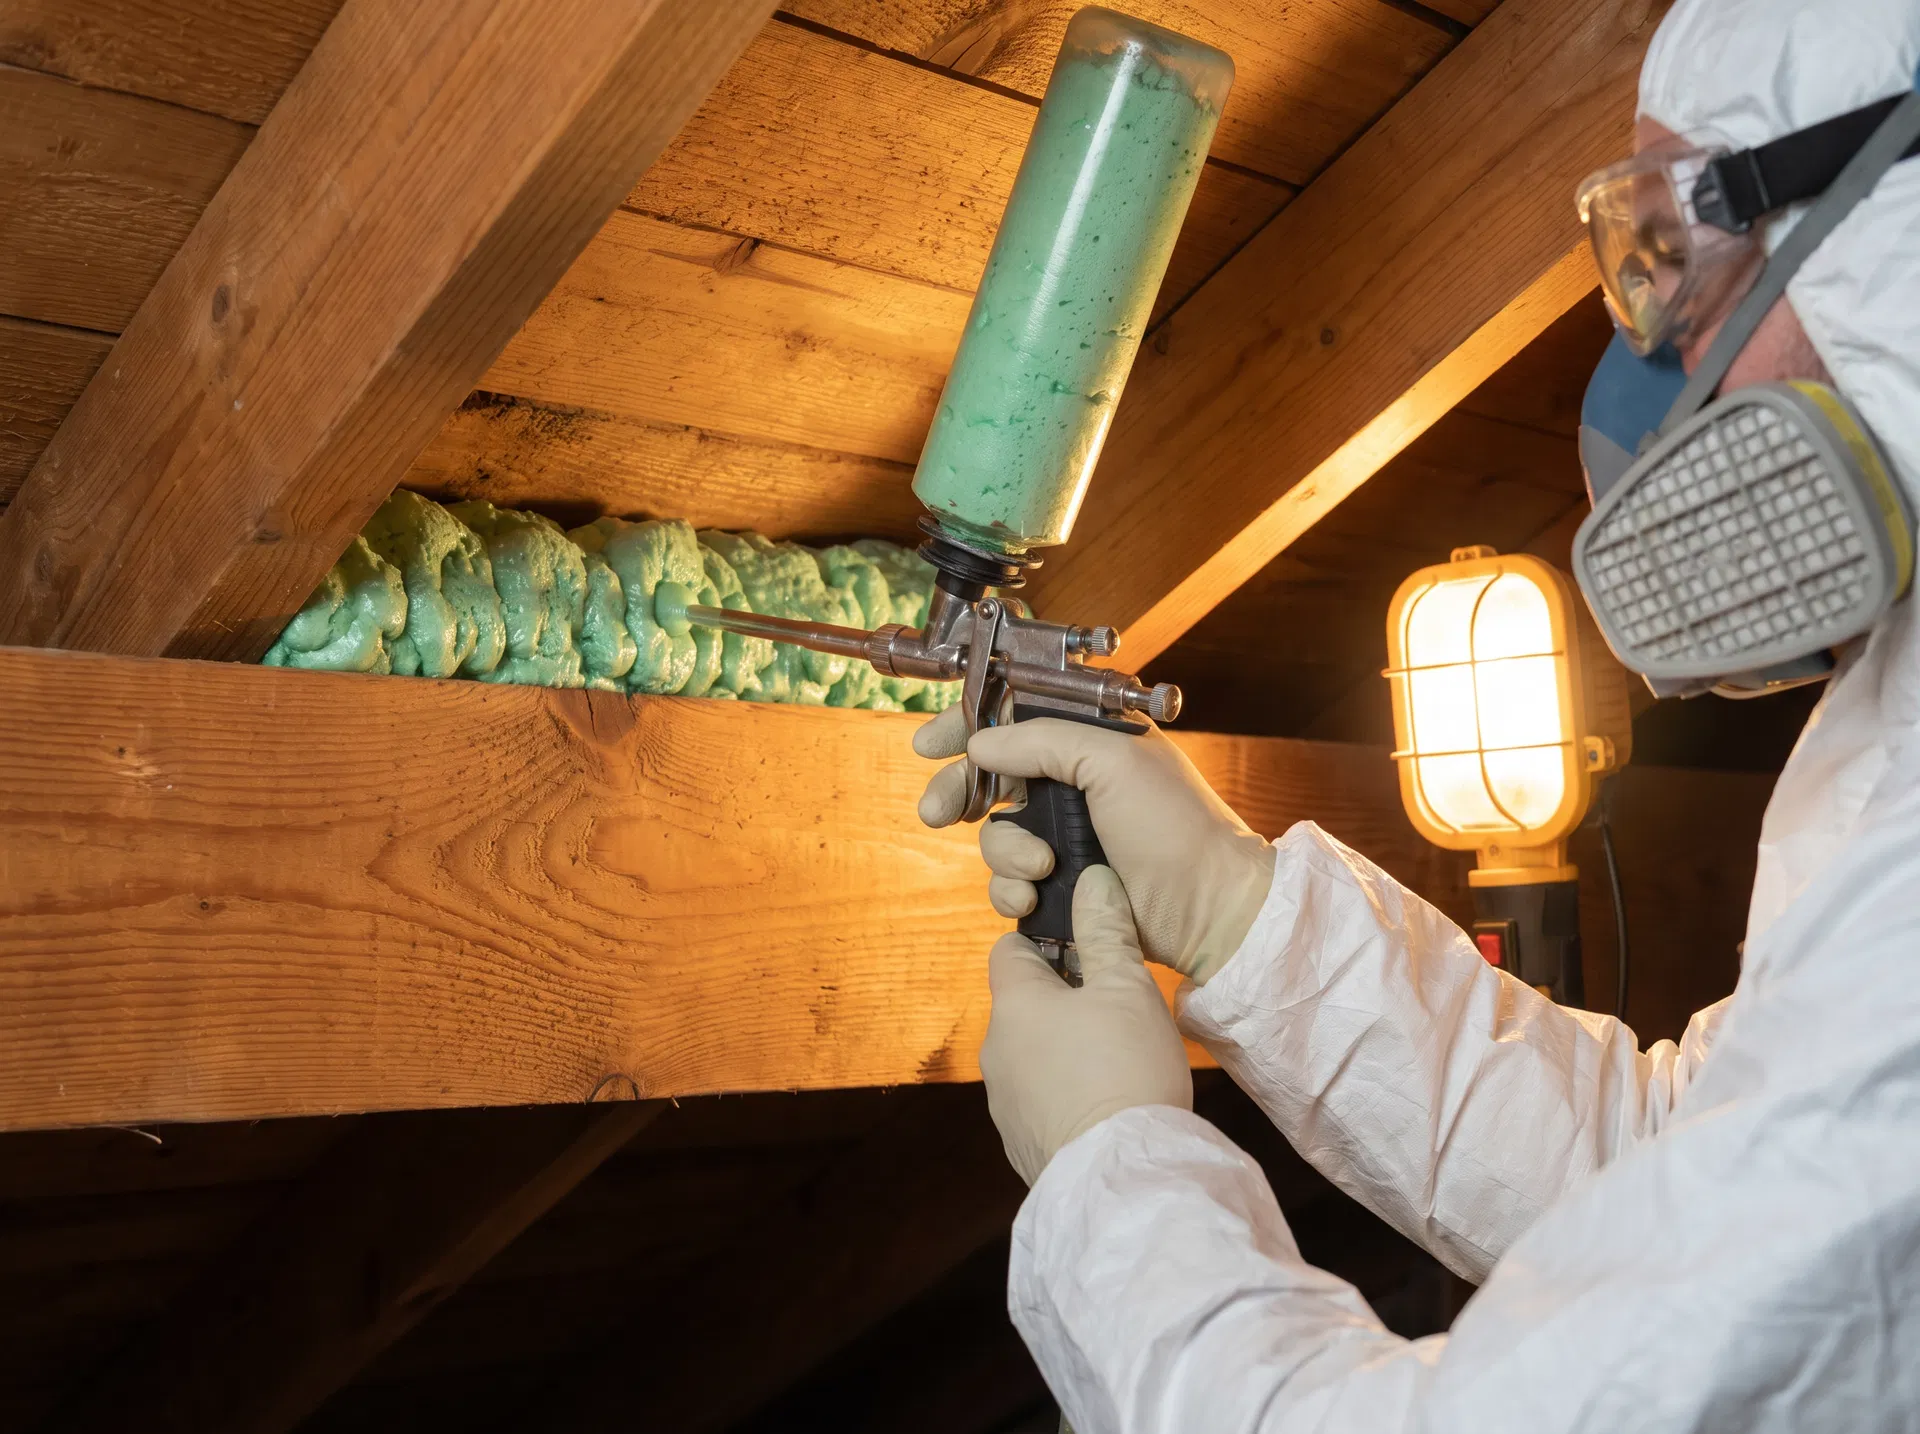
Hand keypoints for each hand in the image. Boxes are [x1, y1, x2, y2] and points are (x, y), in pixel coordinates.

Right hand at [915, 709, 1274, 982]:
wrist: (1207, 906)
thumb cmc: (1176, 825)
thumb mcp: (1112, 759)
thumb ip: (1042, 740)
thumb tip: (982, 742)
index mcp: (1089, 739)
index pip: (1013, 718)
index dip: (968, 727)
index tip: (931, 745)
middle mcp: (1072, 783)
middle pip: (989, 778)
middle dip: (960, 795)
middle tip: (938, 812)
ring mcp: (1064, 835)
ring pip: (995, 836)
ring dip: (1005, 854)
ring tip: (1041, 866)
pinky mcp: (1060, 883)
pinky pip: (1008, 883)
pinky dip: (1012, 892)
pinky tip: (1034, 897)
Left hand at [979, 866, 1192, 1184]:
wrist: (1122, 1177)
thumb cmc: (1125, 1069)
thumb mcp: (1126, 987)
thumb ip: (1107, 930)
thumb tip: (1092, 880)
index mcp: (1013, 1004)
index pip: (1009, 949)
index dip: (1048, 941)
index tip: (1090, 953)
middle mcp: (994, 1051)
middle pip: (1023, 1005)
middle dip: (1064, 1001)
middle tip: (1117, 1011)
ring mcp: (1003, 1102)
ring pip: (1031, 1055)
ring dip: (1065, 1050)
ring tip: (1118, 1062)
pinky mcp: (1020, 1143)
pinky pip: (1040, 1102)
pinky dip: (1066, 1095)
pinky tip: (1107, 1105)